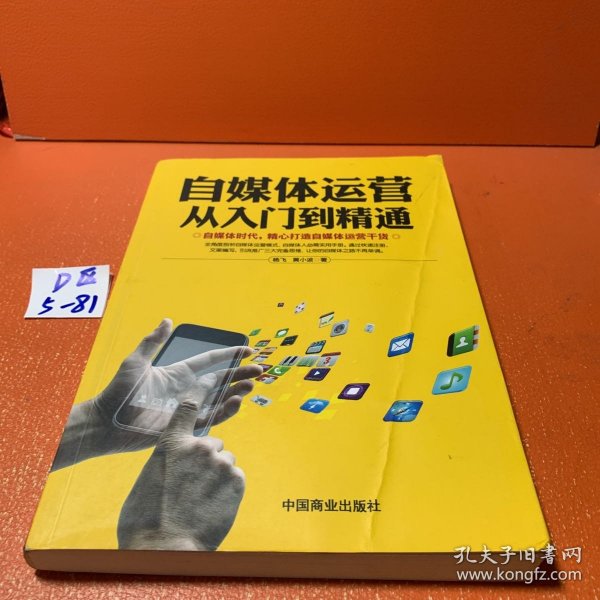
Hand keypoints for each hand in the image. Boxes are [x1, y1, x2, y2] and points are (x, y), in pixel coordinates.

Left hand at [51, 319, 260, 468]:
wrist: (108, 423)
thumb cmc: (118, 392)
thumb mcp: (136, 362)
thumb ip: (153, 342)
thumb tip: (167, 320)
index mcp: (179, 373)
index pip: (210, 361)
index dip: (229, 355)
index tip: (247, 350)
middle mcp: (188, 390)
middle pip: (222, 380)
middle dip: (241, 374)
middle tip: (261, 370)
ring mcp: (189, 409)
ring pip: (221, 399)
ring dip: (238, 392)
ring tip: (252, 384)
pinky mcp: (187, 426)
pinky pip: (211, 418)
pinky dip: (226, 410)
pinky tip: (237, 401)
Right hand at [118, 398, 244, 550]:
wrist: (166, 547)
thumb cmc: (146, 518)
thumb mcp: (150, 478)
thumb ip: (168, 461)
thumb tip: (176, 463)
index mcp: (172, 443)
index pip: (188, 406)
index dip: (201, 394)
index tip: (212, 383)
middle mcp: (198, 446)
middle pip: (212, 443)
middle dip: (207, 459)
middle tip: (194, 486)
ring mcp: (220, 462)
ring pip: (225, 461)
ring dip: (218, 476)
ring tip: (202, 499)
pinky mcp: (237, 479)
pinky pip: (235, 477)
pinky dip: (228, 490)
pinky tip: (214, 506)